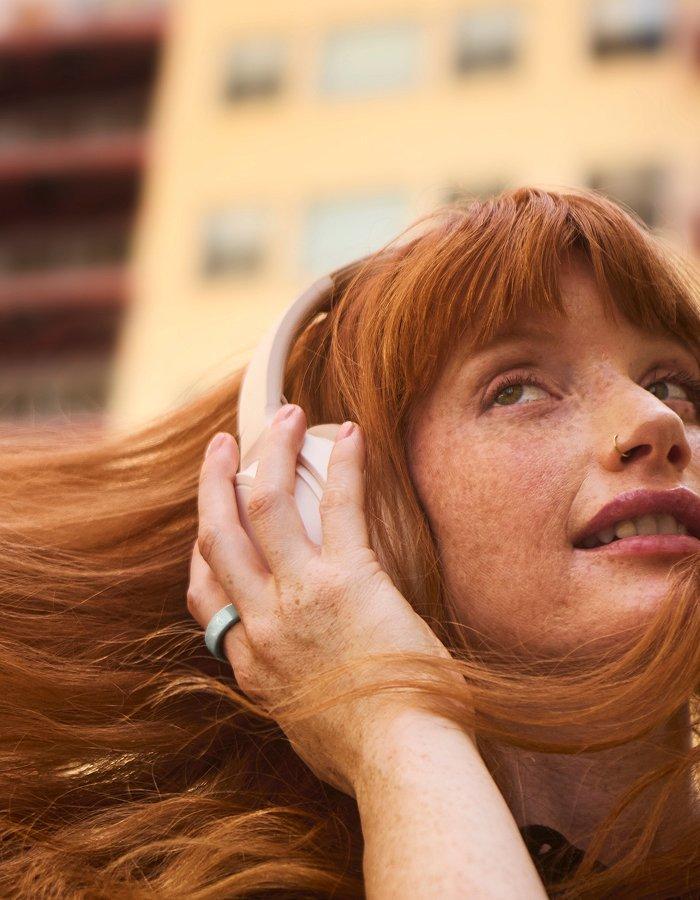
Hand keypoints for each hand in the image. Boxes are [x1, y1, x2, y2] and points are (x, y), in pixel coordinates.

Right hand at [187, 404, 462, 796]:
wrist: (402, 764)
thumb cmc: (365, 753)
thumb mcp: (303, 725)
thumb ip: (291, 689)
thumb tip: (306, 675)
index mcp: (251, 660)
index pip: (203, 593)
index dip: (203, 548)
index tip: (211, 520)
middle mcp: (262, 622)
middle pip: (218, 534)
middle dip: (215, 483)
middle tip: (222, 447)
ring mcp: (300, 597)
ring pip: (264, 506)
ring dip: (270, 452)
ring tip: (283, 415)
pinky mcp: (350, 581)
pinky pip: (339, 507)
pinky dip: (342, 466)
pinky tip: (349, 434)